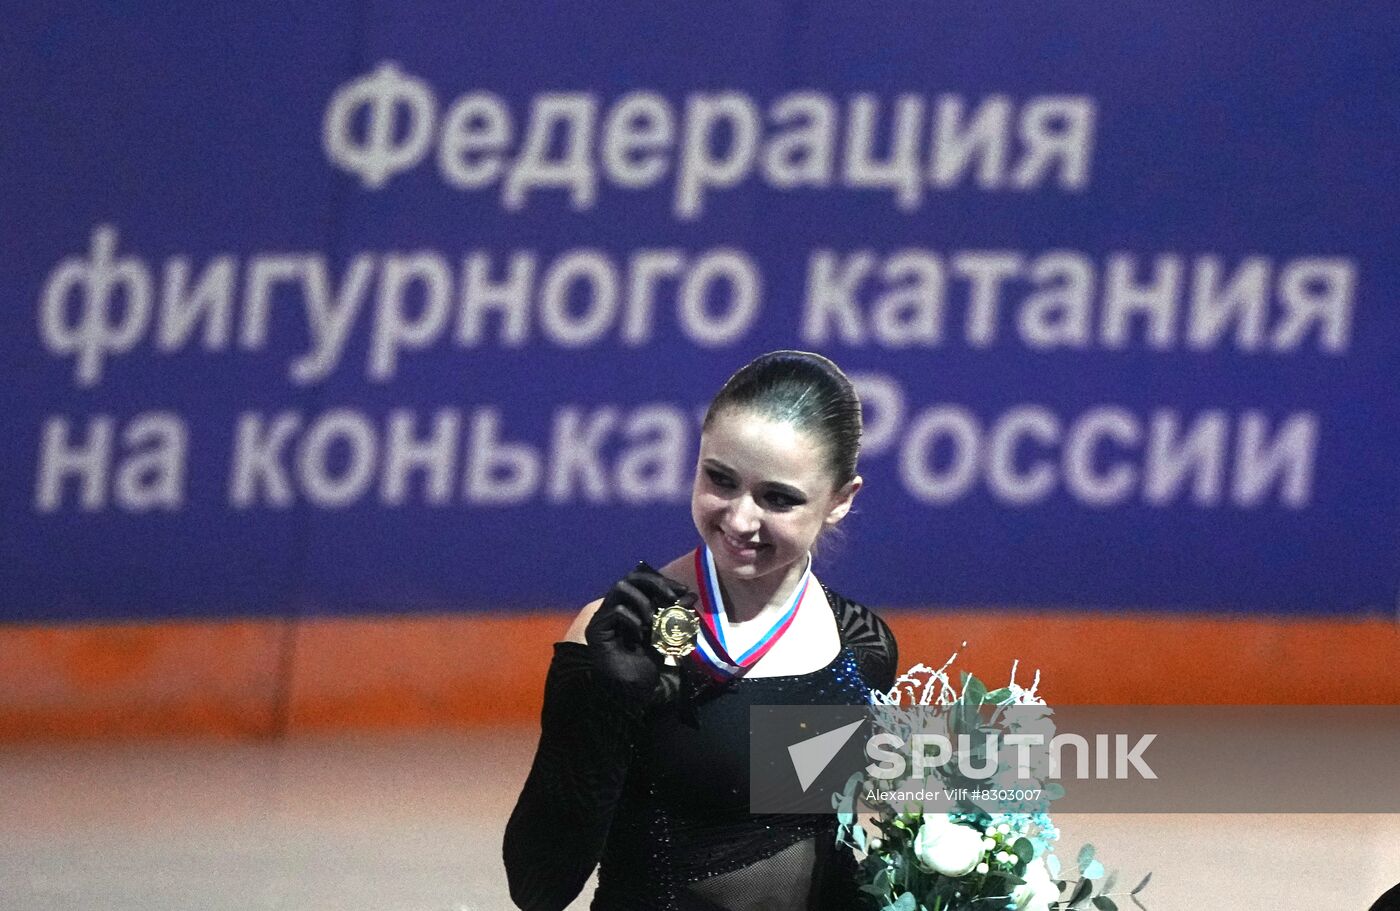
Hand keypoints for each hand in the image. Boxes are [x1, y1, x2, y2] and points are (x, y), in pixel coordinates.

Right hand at [586, 563, 690, 698]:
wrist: (630, 690)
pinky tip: (639, 636)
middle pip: (631, 577)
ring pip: (620, 588)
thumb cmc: (646, 663)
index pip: (644, 580)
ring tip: (653, 621)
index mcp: (630, 605)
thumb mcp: (667, 636)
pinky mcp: (596, 629)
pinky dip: (632, 620)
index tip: (683, 590)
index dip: (664, 581)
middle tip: (671, 598)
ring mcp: (604, 616)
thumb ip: (676, 616)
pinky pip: (615, 611)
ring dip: (642, 602)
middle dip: (655, 584)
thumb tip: (691, 596)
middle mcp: (614, 606)